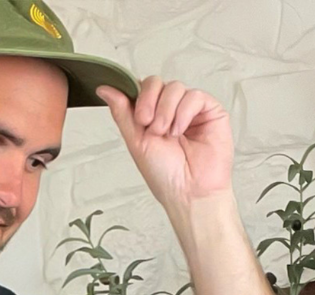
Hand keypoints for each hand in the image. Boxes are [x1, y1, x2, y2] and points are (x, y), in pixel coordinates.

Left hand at [96, 77, 233, 210]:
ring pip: (174, 87)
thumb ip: (122, 113)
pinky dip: (184, 112)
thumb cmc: (165, 175)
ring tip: (167, 135)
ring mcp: (190, 109)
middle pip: (156, 82)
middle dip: (149, 101)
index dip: (137, 95)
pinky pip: (194, 95)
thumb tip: (105, 89)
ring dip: (166, 111)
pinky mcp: (210, 110)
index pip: (141, 88)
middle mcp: (170, 110)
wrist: (188, 192)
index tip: (138, 117)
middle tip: (149, 125)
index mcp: (152, 116)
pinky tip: (181, 131)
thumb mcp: (136, 142)